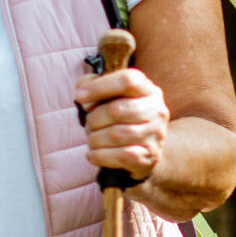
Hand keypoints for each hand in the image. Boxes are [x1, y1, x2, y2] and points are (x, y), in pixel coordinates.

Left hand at [74, 66, 169, 183]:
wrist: (141, 150)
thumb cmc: (116, 118)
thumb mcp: (104, 96)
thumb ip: (89, 85)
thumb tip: (82, 94)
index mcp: (147, 89)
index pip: (128, 80)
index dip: (100, 87)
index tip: (79, 97)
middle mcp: (156, 110)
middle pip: (117, 110)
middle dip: (94, 119)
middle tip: (89, 125)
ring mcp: (156, 134)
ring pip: (117, 135)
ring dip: (95, 139)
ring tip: (92, 139)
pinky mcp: (150, 156)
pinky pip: (121, 156)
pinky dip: (100, 156)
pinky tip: (92, 154)